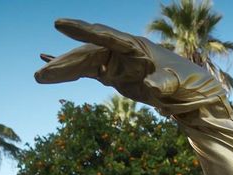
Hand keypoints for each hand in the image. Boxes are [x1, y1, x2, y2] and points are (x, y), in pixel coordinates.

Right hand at [36, 21, 227, 117]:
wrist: (193, 92)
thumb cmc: (188, 84)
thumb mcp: (178, 84)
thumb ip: (164, 83)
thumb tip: (152, 86)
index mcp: (136, 47)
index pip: (106, 36)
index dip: (83, 30)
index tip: (60, 24)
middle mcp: (122, 51)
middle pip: (88, 52)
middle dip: (65, 62)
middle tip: (41, 76)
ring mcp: (116, 61)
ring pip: (84, 62)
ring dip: (62, 70)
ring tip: (39, 78)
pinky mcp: (113, 74)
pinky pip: (86, 71)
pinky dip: (69, 72)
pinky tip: (49, 72)